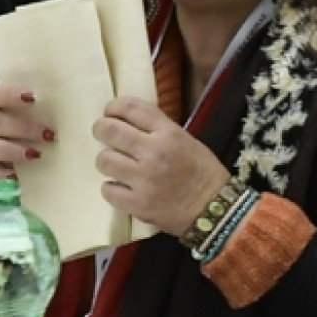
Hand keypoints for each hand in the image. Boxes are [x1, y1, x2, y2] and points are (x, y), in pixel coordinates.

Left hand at [92, 97, 230, 235]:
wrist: (215, 209)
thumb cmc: (202, 173)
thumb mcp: (187, 141)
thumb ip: (158, 130)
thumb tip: (126, 122)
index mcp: (169, 134)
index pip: (131, 108)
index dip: (113, 106)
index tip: (110, 112)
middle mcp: (155, 152)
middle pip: (109, 130)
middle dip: (101, 130)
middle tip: (103, 135)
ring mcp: (144, 179)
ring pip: (104, 160)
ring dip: (108, 162)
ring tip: (118, 167)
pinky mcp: (137, 203)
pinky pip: (107, 189)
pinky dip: (113, 189)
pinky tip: (123, 189)